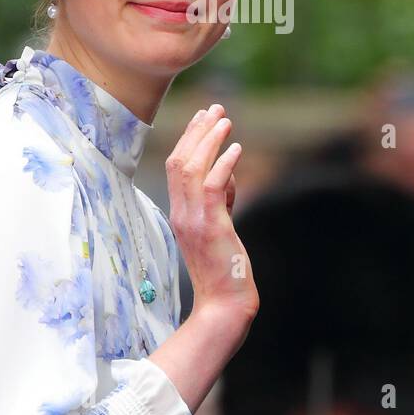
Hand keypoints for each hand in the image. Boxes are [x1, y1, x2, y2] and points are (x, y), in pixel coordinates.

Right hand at [165, 104, 257, 324]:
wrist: (224, 305)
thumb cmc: (224, 272)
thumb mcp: (218, 230)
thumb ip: (220, 202)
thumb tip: (230, 177)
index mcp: (179, 214)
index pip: (177, 168)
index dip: (189, 140)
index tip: (204, 119)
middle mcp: (181, 213)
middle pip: (180, 162)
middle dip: (197, 132)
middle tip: (215, 109)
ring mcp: (193, 220)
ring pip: (193, 169)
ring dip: (209, 141)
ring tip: (225, 120)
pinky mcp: (211, 227)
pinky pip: (213, 187)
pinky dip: (223, 164)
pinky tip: (236, 150)